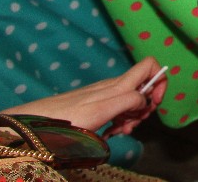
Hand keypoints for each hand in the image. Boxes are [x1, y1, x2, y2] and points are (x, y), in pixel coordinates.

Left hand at [2, 57, 166, 135]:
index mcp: (118, 85)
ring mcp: (105, 96)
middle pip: (144, 88)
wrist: (37, 124)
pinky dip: (118, 122)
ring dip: (132, 118)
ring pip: (131, 101)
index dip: (160, 81)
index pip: (150, 65)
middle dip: (145, 107)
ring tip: (118, 131)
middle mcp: (114, 87)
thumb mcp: (102, 111)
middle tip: (133, 124)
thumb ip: (128, 101)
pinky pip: (117, 110)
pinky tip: (108, 132)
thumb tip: (145, 99)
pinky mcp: (97, 106)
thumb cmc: (66, 119)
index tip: (154, 102)